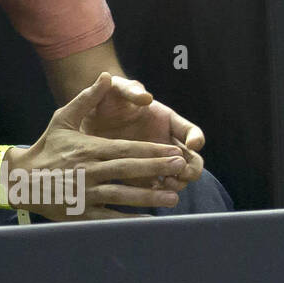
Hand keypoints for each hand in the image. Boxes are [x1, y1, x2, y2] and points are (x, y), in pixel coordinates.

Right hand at [6, 75, 199, 220]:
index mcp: (90, 149)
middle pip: (128, 169)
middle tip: (181, 168)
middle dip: (156, 168)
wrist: (18, 178)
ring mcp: (85, 193)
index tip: (174, 150)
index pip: (127, 149)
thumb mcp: (63, 119)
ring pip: (121, 194)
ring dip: (148, 196)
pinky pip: (107, 217)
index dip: (152, 150)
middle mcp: (89, 171)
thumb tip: (105, 76)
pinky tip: (149, 220)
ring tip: (173, 197)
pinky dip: (127, 220)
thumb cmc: (46, 146)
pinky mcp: (79, 212)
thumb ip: (87, 99)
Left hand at [80, 73, 204, 182]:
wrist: (87, 119)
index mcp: (166, 120)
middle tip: (183, 171)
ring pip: (178, 175)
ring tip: (169, 183)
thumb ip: (130, 90)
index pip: (189, 130)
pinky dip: (159, 192)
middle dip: (193, 166)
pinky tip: (152, 193)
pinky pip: (156, 188)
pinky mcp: (140, 174)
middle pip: (192, 157)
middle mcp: (165, 142)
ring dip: (179, 181)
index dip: (195, 137)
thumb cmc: (106, 101)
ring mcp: (154, 160)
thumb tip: (146, 97)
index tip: (193, 145)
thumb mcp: (117, 90)